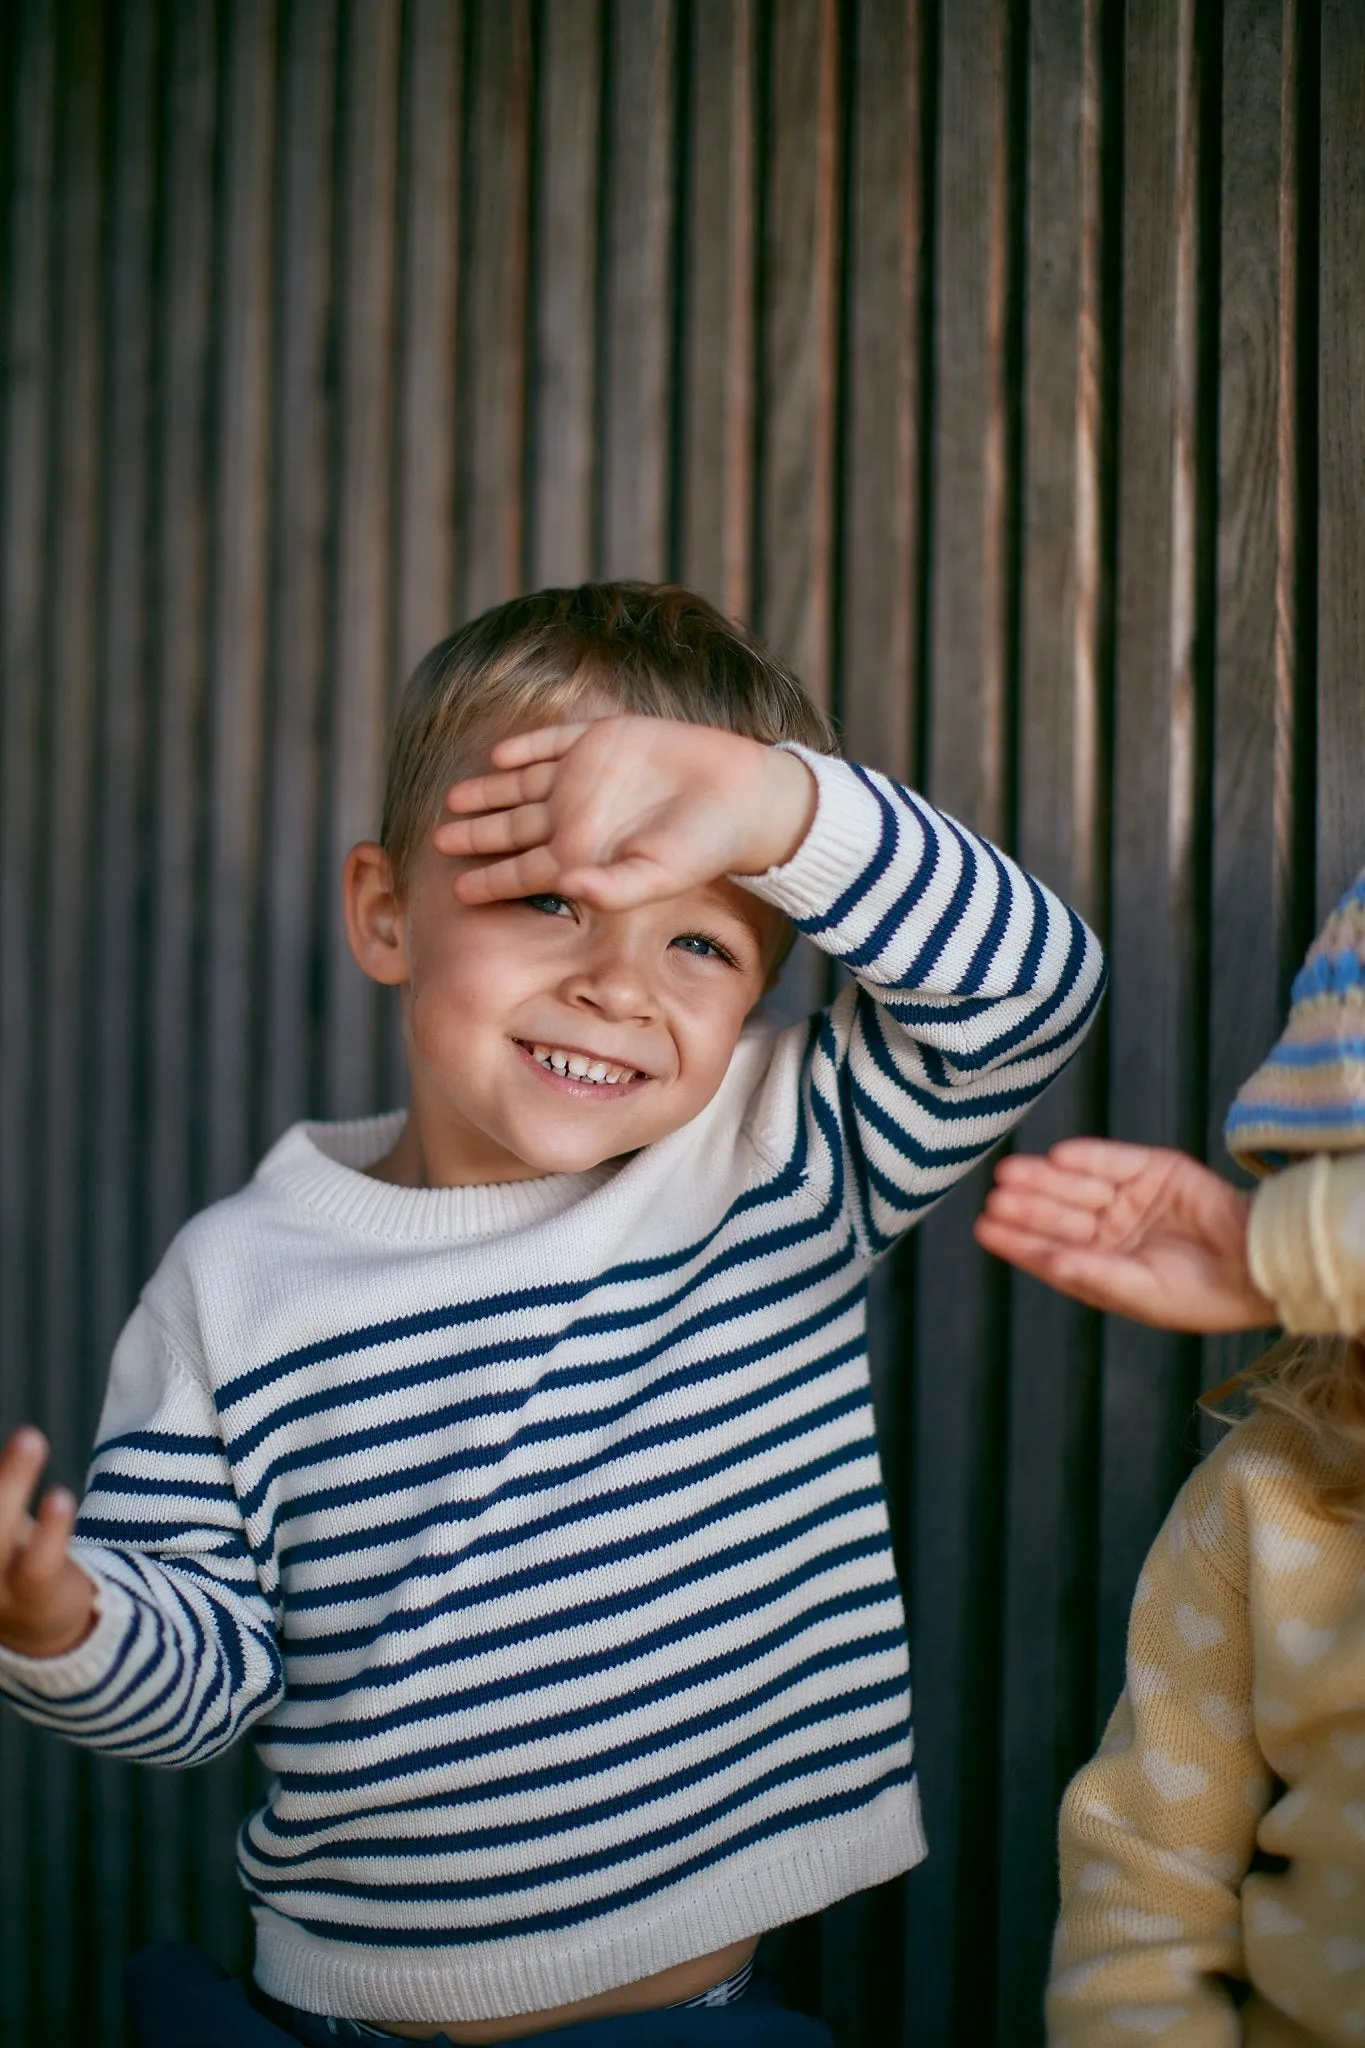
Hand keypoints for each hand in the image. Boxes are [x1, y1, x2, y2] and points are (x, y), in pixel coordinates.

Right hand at [0, 1428, 95, 1656]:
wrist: (42, 1627)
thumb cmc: (10, 1559)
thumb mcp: (2, 1524)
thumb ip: (3, 1489)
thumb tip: (22, 1435)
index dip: (0, 1477)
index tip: (19, 1432)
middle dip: (1, 1476)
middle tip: (22, 1430)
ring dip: (12, 1482)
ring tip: (31, 1438)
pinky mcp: (31, 1596)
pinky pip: (37, 1564)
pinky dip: (49, 1530)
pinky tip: (59, 1497)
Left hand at [433, 716, 817, 908]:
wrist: (741, 797)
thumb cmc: (703, 848)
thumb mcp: (657, 877)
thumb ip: (611, 889)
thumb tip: (565, 890)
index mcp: (584, 856)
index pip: (524, 872)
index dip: (490, 881)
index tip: (456, 890)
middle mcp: (577, 818)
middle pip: (512, 829)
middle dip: (474, 835)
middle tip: (437, 841)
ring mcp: (585, 777)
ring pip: (520, 785)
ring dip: (487, 791)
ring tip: (453, 798)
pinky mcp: (601, 740)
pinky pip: (551, 742)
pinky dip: (524, 747)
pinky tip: (498, 755)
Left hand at [973, 1138, 1278, 1331]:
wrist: (1262, 1264)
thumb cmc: (1206, 1294)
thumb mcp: (1145, 1293)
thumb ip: (1096, 1276)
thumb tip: (1051, 1265)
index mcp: (1103, 1267)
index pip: (1050, 1252)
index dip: (1018, 1241)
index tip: (986, 1229)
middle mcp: (1111, 1231)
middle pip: (1058, 1215)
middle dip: (1027, 1206)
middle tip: (997, 1197)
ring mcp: (1131, 1199)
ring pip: (1077, 1185)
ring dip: (1046, 1180)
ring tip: (1013, 1173)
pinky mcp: (1154, 1170)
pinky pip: (1113, 1161)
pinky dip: (1087, 1158)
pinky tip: (1059, 1157)